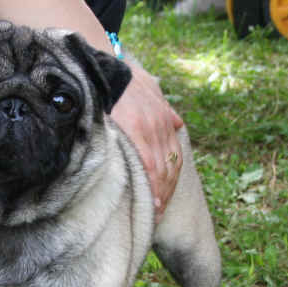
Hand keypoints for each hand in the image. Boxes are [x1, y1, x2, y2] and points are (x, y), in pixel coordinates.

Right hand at [111, 61, 182, 222]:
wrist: (108, 67)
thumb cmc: (125, 82)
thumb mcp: (152, 90)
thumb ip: (166, 109)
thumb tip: (179, 122)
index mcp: (165, 123)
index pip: (172, 161)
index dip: (168, 185)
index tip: (163, 205)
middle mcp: (162, 128)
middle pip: (169, 170)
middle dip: (164, 196)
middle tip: (157, 219)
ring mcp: (151, 131)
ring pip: (161, 171)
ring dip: (158, 196)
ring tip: (152, 216)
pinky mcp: (137, 132)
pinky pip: (147, 165)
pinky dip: (150, 186)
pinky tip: (149, 202)